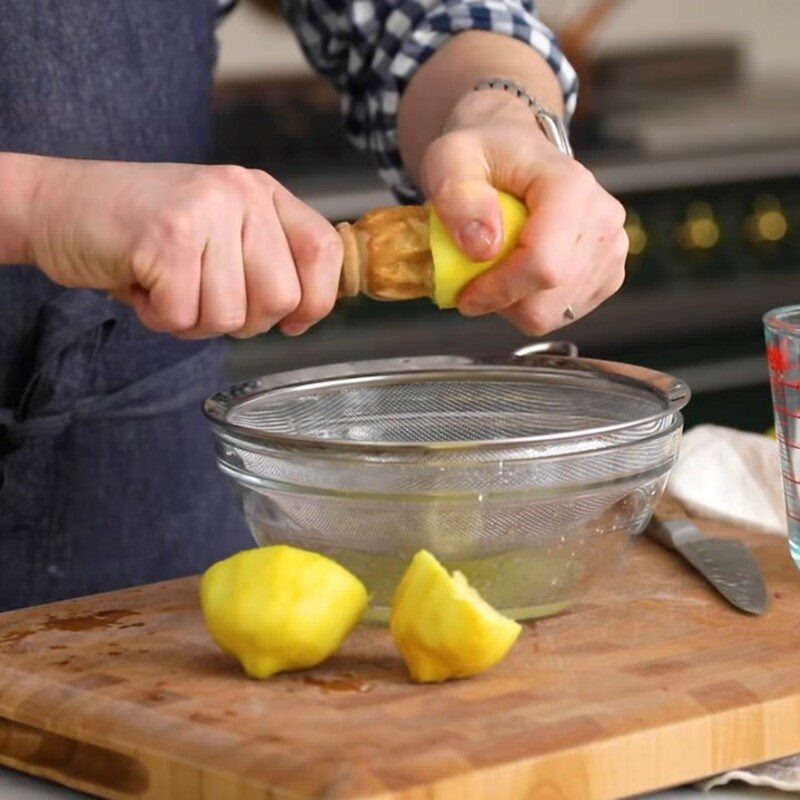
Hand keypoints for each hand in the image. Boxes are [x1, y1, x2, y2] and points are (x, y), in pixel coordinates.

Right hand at [27, 159, 341, 337]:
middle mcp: (241, 193)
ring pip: (231, 316)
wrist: (59, 205)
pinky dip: (159, 317)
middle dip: (241, 320)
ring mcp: (205, 210)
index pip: (324, 251)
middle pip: (281, 299)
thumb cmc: (143, 232)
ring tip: (165, 284)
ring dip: (192, 321)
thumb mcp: (220, 234)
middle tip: (201, 297)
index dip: (316, 301)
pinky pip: (185, 316)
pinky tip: (141, 284)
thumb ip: (265, 262)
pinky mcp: (167, 236)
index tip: (293, 322)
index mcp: (262, 193)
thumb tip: (305, 313)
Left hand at [420, 89, 627, 333]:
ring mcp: (611, 250)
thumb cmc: (483, 155)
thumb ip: (457, 197)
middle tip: (474, 276)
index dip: (499, 290)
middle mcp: (602, 220)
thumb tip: (482, 247)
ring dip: (513, 304)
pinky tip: (518, 274)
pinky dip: (531, 305)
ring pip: (552, 314)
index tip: (465, 294)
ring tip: (497, 266)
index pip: (544, 265)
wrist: (514, 154)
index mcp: (571, 188)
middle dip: (501, 300)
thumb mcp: (450, 159)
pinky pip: (561, 315)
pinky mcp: (607, 274)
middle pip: (547, 300)